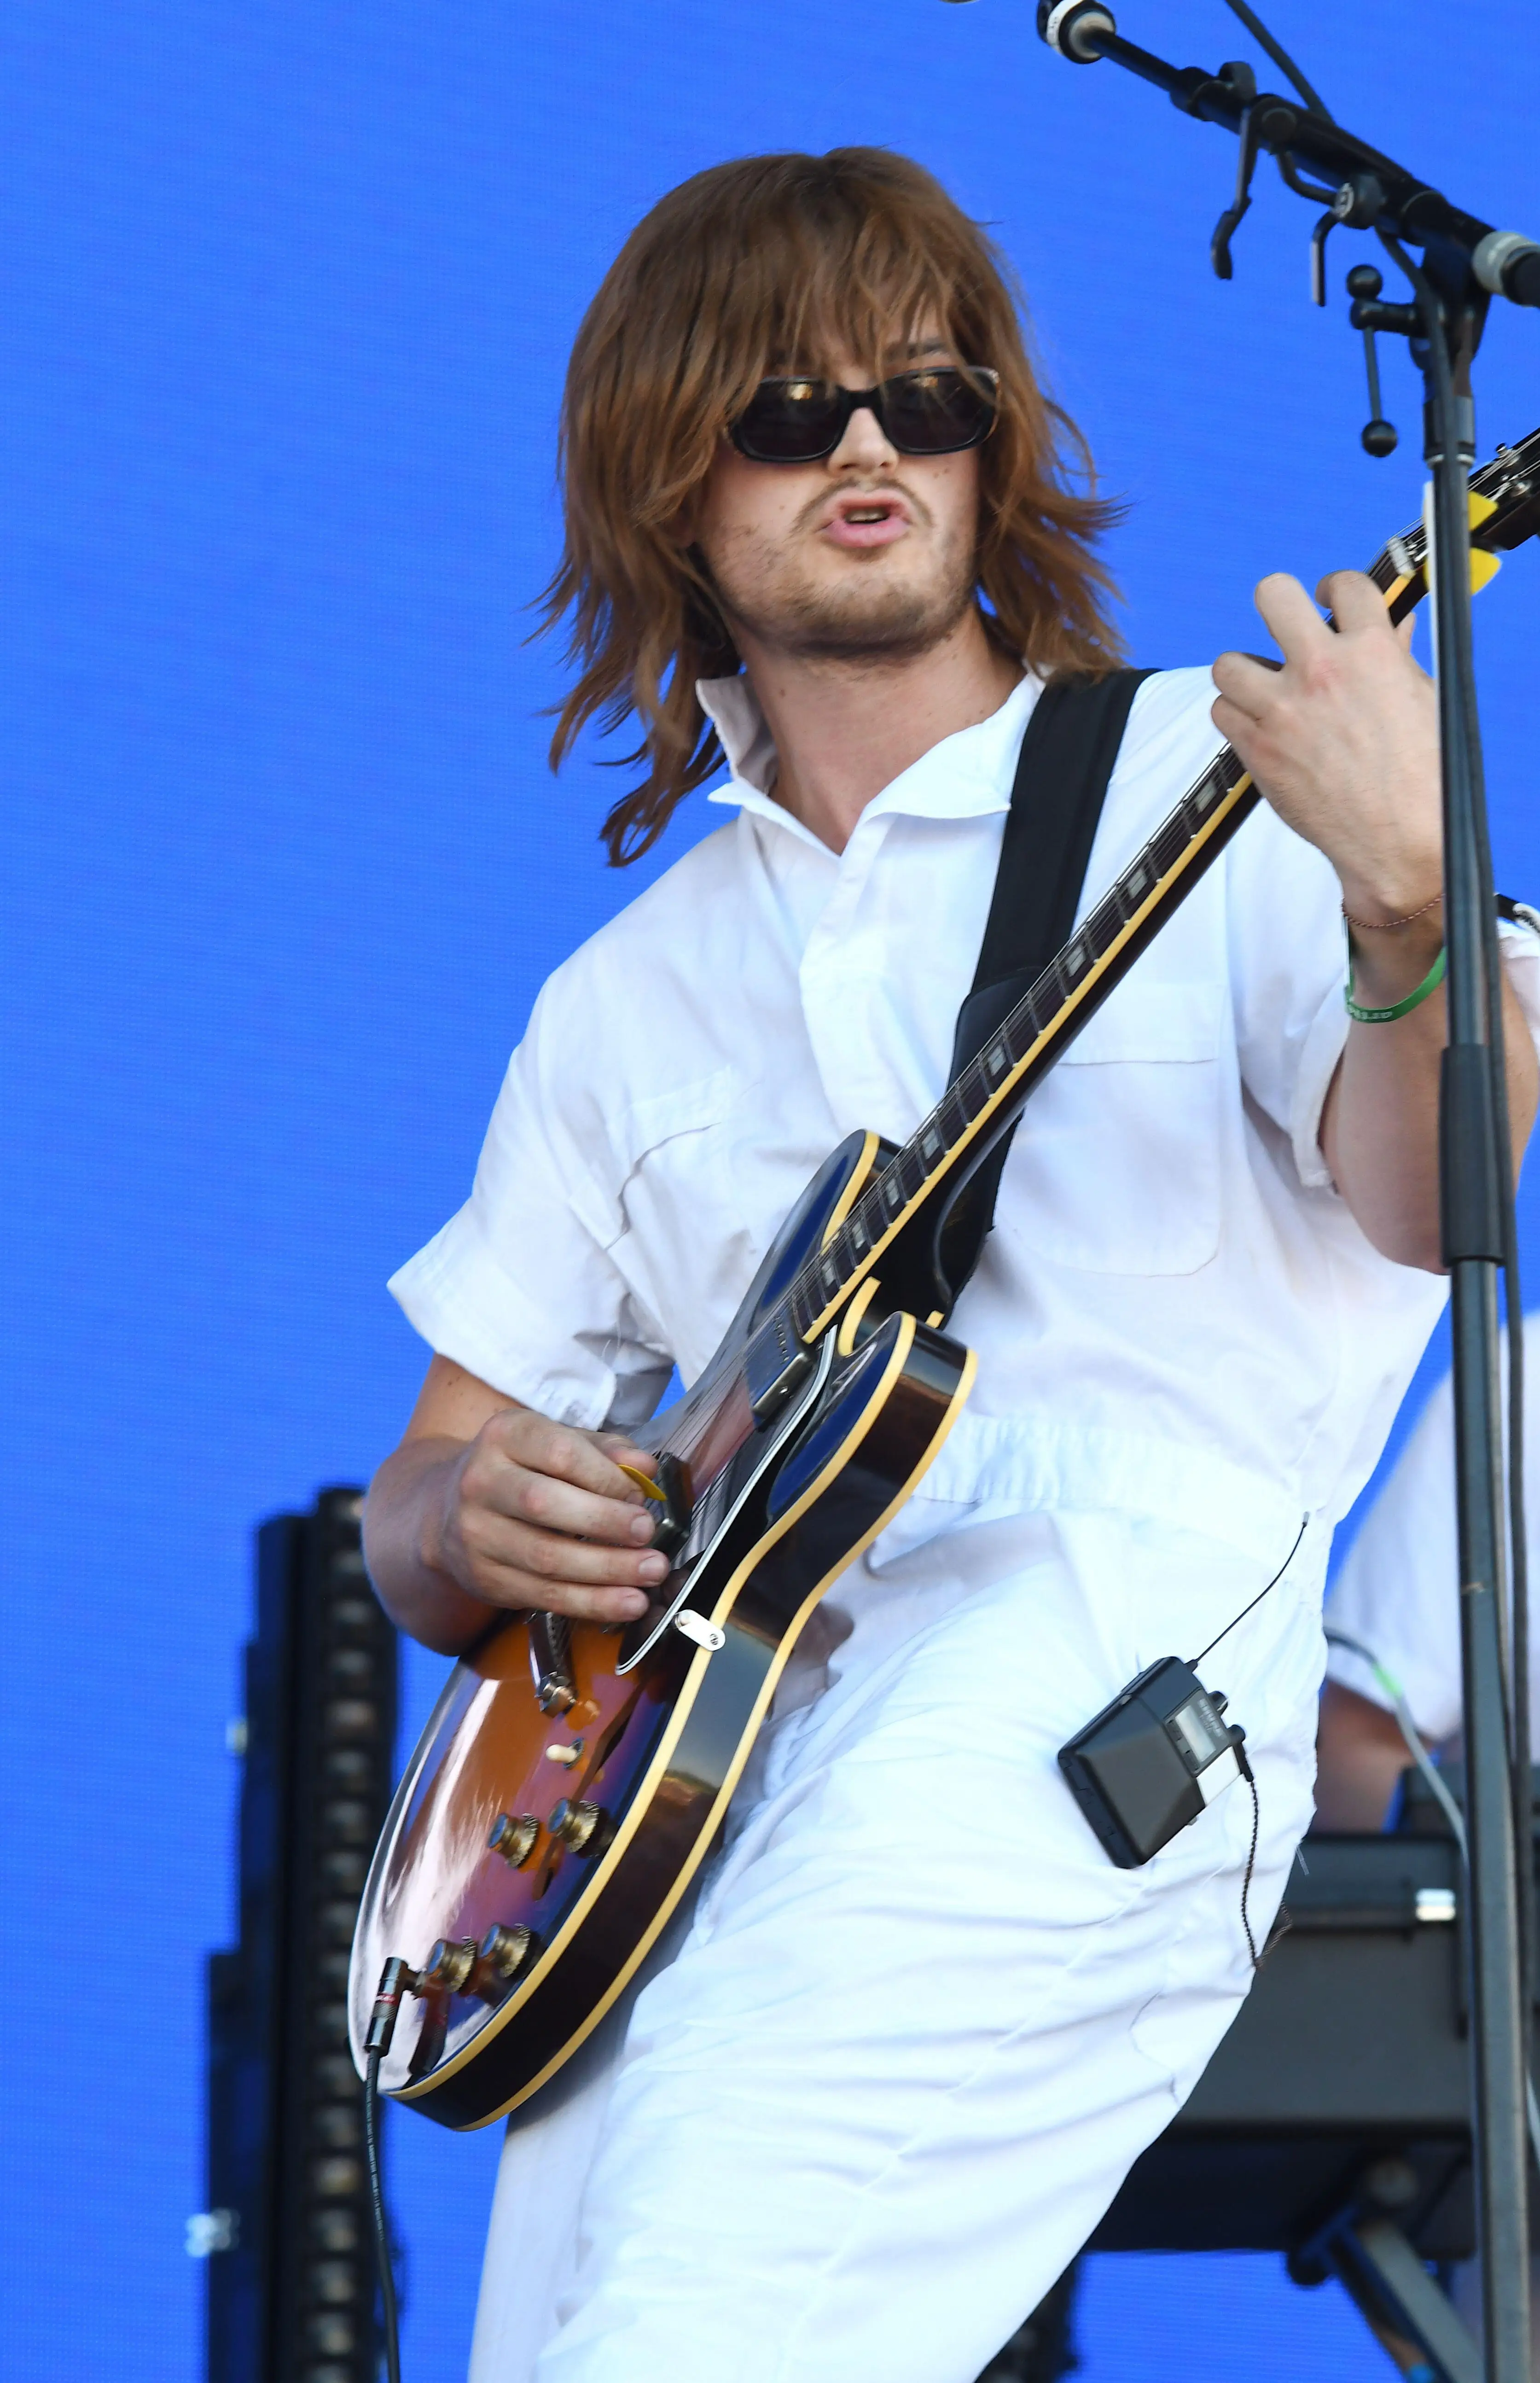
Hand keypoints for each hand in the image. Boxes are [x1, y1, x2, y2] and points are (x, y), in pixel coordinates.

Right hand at [432, 1407, 667, 1624]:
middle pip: (546, 1504)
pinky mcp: (485, 1578)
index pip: (560, 1454)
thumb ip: (606, 1452)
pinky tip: (627, 1602)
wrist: (450, 1509)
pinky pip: (544, 1595)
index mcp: (505, 1436)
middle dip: (606, 1522)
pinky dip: (592, 1603)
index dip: (606, 1477)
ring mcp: (477, 1533)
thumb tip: (645, 1467)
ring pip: (546, 1557)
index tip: (639, 1495)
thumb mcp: (559, 1443)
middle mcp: (481, 1482)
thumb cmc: (524, 1471)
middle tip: (647, 1533)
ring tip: (650, 1571)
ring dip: (607, 1570)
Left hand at [1211, 570, 1440, 924]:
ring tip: (1266, 691)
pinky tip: (1260, 726)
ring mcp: (1284, 709)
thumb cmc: (1418, 772)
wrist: (1397, 835)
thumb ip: (1394, 654)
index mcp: (1373, 651)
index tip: (1327, 598)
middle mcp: (1323, 671)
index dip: (1335, 587)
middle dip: (1278, 602)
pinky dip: (1236, 717)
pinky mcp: (1257, 747)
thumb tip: (1391, 622)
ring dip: (1245, 674)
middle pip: (1273, 595)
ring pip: (1229, 663)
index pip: (1346, 585)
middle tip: (1285, 625)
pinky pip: (1221, 711)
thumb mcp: (1420, 698)